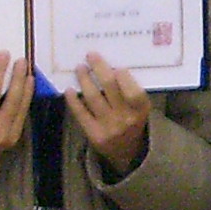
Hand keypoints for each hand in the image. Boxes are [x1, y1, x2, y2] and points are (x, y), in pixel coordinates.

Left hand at [67, 52, 151, 176]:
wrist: (128, 154)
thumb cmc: (133, 122)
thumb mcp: (140, 108)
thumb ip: (130, 90)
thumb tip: (109, 65)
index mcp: (140, 110)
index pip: (133, 90)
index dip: (123, 76)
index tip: (116, 66)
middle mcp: (125, 118)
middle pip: (110, 87)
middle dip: (99, 67)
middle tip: (91, 55)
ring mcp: (108, 127)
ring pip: (93, 97)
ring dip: (84, 79)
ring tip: (80, 68)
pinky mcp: (94, 134)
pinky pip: (81, 113)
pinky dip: (73, 100)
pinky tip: (69, 89)